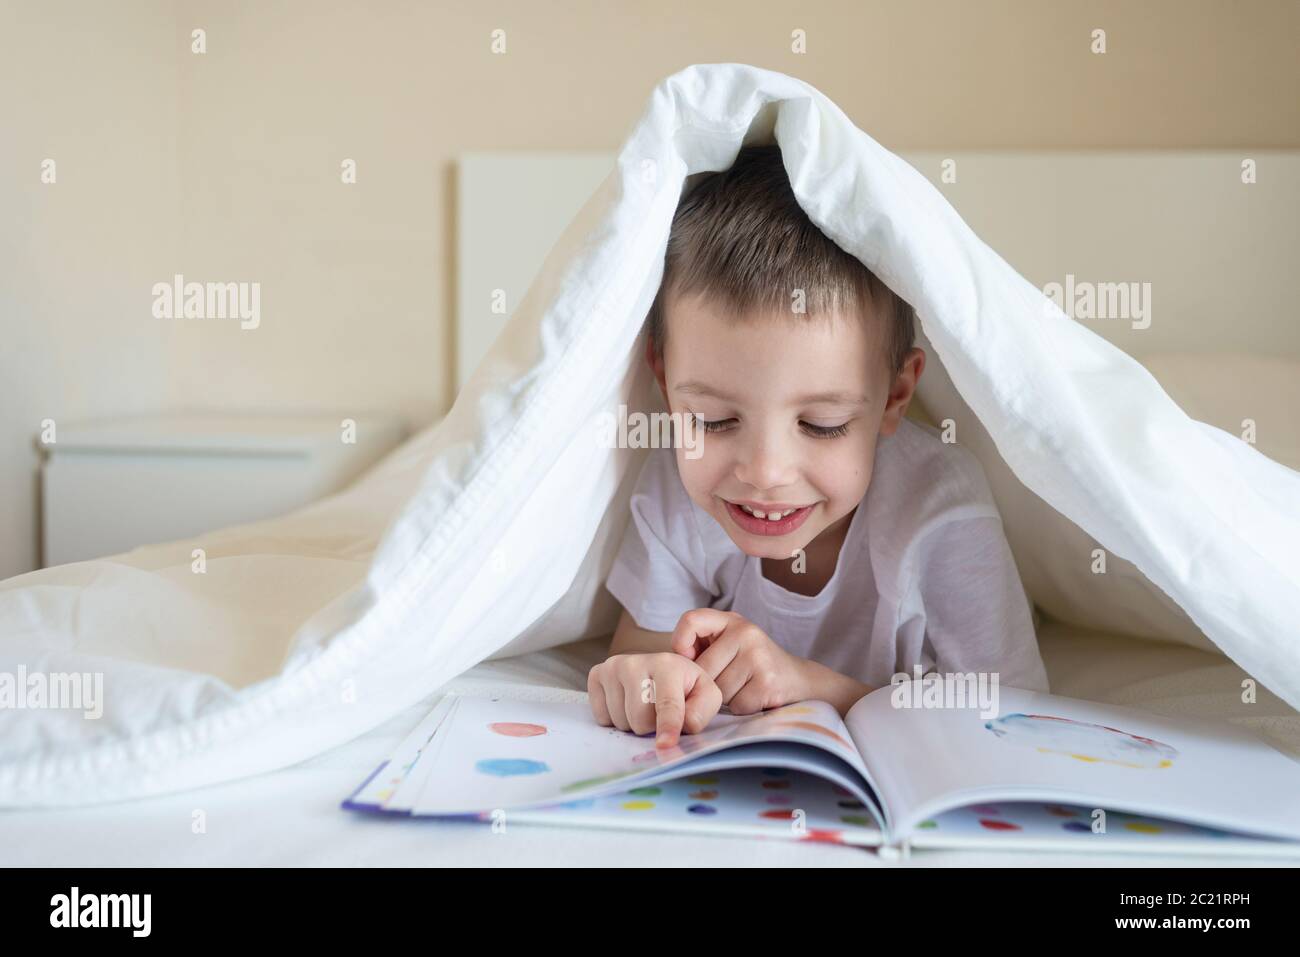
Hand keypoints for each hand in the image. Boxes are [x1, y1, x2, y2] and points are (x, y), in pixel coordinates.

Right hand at [587, 652, 722, 747]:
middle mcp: (635, 662)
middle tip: (658, 714)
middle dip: (650, 727)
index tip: (665, 745)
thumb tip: (684, 727)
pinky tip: (626, 704)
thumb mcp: (705, 695)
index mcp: (668, 665)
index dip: (667, 727)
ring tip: (643, 707)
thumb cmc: (684, 686)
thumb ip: (701, 712)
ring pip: (620, 721)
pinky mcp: (596, 674)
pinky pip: (602, 717)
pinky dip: (615, 719)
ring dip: (633, 724)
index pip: (667, 703)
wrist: (659, 670)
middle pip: (639, 719)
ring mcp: (613, 667)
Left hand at [670, 609, 810, 714]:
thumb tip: (675, 668)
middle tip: (727, 682)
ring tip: (742, 689)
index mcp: (732, 620)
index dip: (681, 643)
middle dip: (708, 684)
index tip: (689, 660)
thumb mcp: (730, 644)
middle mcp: (746, 633)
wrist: (799, 680)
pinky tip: (753, 698)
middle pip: (702, 668)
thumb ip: (701, 647)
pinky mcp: (766, 683)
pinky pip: (734, 705)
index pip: (690, 621)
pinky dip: (740, 709)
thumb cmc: (753, 665)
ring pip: (717, 690)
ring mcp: (758, 657)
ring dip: (724, 699)